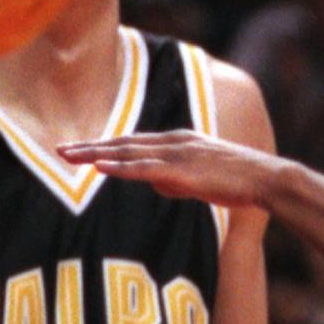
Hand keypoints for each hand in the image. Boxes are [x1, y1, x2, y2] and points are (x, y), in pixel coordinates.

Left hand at [57, 129, 283, 209]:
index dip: (103, 144)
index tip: (78, 148)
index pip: (131, 141)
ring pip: (127, 153)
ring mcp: (176, 153)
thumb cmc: (235, 182)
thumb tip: (152, 182)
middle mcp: (171, 141)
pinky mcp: (183, 170)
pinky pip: (144, 169)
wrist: (264, 178)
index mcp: (175, 141)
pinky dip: (120, 168)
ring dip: (96, 154)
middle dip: (90, 146)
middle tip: (60, 150)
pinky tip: (101, 168)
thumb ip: (173, 178)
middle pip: (122, 142)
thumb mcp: (198, 179)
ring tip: (70, 157)